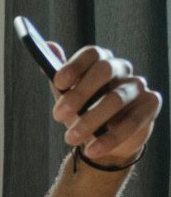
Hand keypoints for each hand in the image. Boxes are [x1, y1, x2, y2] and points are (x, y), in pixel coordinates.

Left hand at [49, 43, 161, 165]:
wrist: (104, 142)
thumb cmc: (84, 113)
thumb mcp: (67, 97)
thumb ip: (59, 77)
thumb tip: (48, 45)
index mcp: (101, 63)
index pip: (92, 53)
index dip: (75, 65)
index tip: (58, 82)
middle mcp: (121, 70)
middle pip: (104, 70)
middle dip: (79, 92)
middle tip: (58, 115)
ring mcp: (137, 87)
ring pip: (115, 99)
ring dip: (89, 120)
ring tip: (70, 138)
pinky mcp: (149, 106)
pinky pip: (131, 122)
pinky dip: (110, 138)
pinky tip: (93, 150)